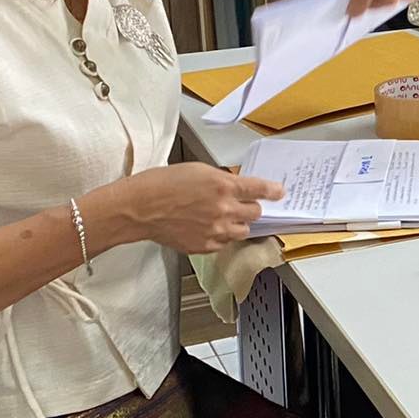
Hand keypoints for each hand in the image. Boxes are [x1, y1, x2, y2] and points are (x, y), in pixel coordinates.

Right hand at [99, 164, 283, 254]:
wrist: (139, 208)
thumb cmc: (161, 185)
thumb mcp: (197, 171)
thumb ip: (222, 180)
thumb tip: (235, 188)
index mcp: (223, 186)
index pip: (259, 189)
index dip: (272, 190)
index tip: (279, 192)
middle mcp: (223, 209)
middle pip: (255, 212)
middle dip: (250, 207)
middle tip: (241, 204)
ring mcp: (215, 230)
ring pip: (243, 230)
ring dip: (238, 224)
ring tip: (221, 217)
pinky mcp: (205, 246)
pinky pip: (225, 243)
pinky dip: (221, 236)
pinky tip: (207, 227)